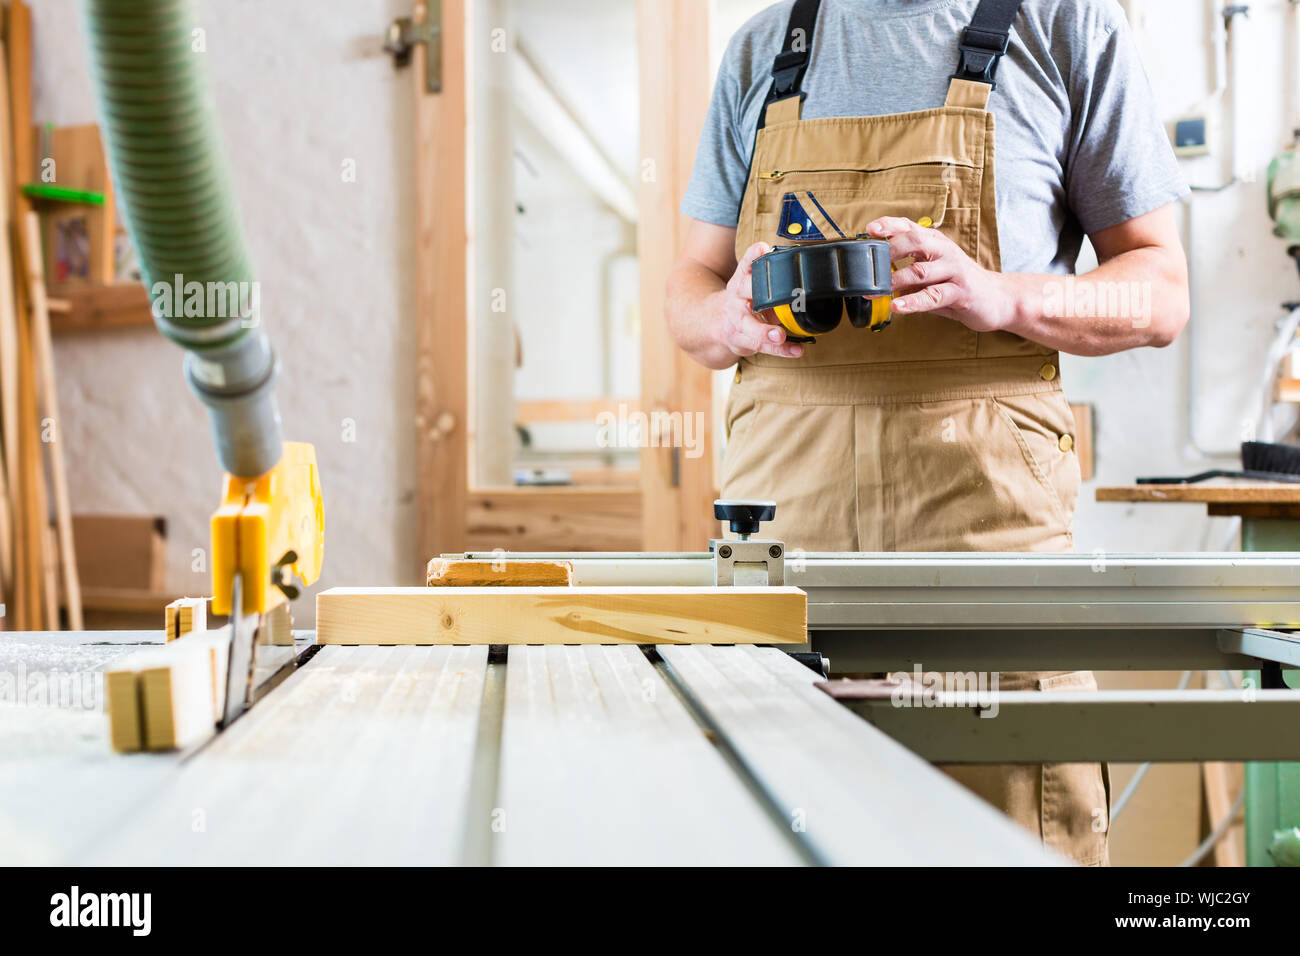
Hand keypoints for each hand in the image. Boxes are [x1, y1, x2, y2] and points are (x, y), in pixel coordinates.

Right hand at [712, 242, 803, 359]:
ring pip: (750, 327)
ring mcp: (737, 320)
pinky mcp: (741, 340)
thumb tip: (803, 276)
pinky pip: (761, 346)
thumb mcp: (751, 285)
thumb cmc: (743, 301)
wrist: (715, 324)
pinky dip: (781, 349)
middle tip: (773, 297)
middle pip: (744, 292)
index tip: (762, 248)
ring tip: (779, 335)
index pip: (745, 264)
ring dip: (765, 332)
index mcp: (741, 279)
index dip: (753, 256)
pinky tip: (796, 350)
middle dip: (757, 294)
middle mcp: (736, 297)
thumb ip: (770, 279)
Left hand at [866, 217, 1020, 332]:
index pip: (909, 226)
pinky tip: (897, 306)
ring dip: (894, 281)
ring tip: (874, 291)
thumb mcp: (932, 271)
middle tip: (868, 265)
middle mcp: (944, 251)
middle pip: (914, 241)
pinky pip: (933, 296)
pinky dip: (913, 302)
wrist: (998, 298)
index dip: (888, 225)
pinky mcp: (961, 292)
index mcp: (935, 242)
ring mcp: (954, 270)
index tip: (869, 230)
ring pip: (920, 271)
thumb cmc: (958, 283)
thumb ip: (907, 269)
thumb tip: (874, 274)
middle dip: (888, 251)